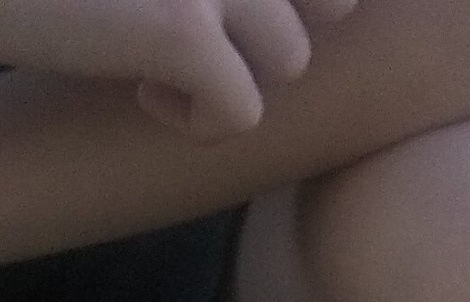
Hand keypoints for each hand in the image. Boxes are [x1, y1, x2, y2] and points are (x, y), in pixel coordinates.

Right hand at [0, 0, 360, 135]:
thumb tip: (330, 9)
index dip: (293, 5)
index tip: (207, 16)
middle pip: (331, 4)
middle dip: (270, 34)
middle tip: (187, 32)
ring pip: (292, 60)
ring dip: (229, 76)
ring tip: (149, 57)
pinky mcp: (186, 27)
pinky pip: (243, 111)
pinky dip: (196, 122)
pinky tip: (138, 93)